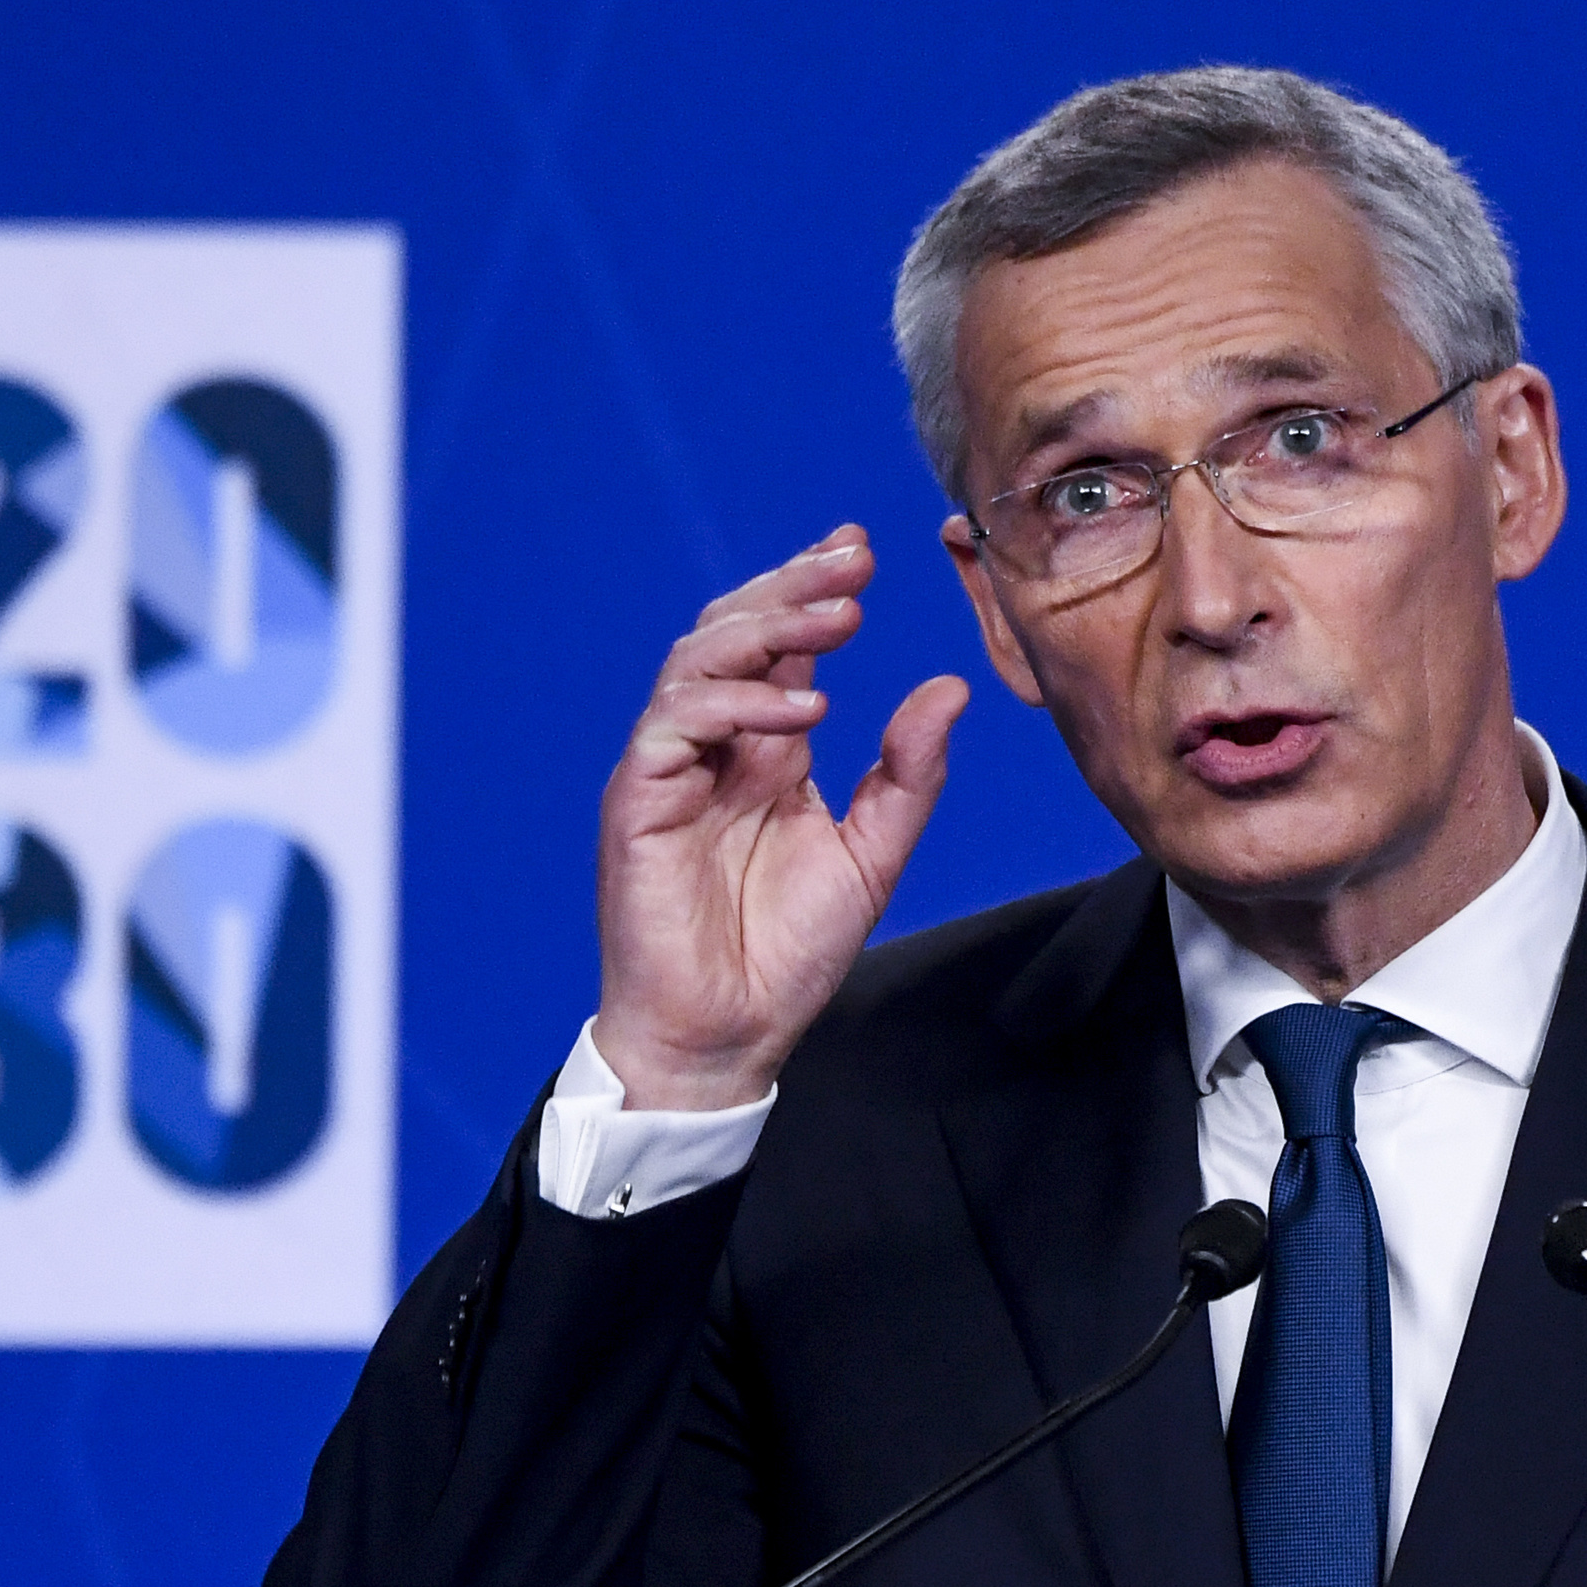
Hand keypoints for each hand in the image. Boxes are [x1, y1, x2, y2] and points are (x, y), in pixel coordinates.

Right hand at [594, 525, 970, 1110]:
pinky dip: (735, 706)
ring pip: (697, 662)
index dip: (812, 591)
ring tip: (838, 620)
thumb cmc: (788, 954)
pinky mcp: (638, 801)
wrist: (728, 1035)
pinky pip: (674, 725)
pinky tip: (800, 712)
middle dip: (791, 588)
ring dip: (766, 629)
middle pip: (734, 633)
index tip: (863, 551)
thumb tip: (947, 688)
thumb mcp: (872, 854)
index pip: (780, 646)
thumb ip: (907, 774)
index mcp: (765, 749)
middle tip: (851, 562)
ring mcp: (670, 769)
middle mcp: (713, 747)